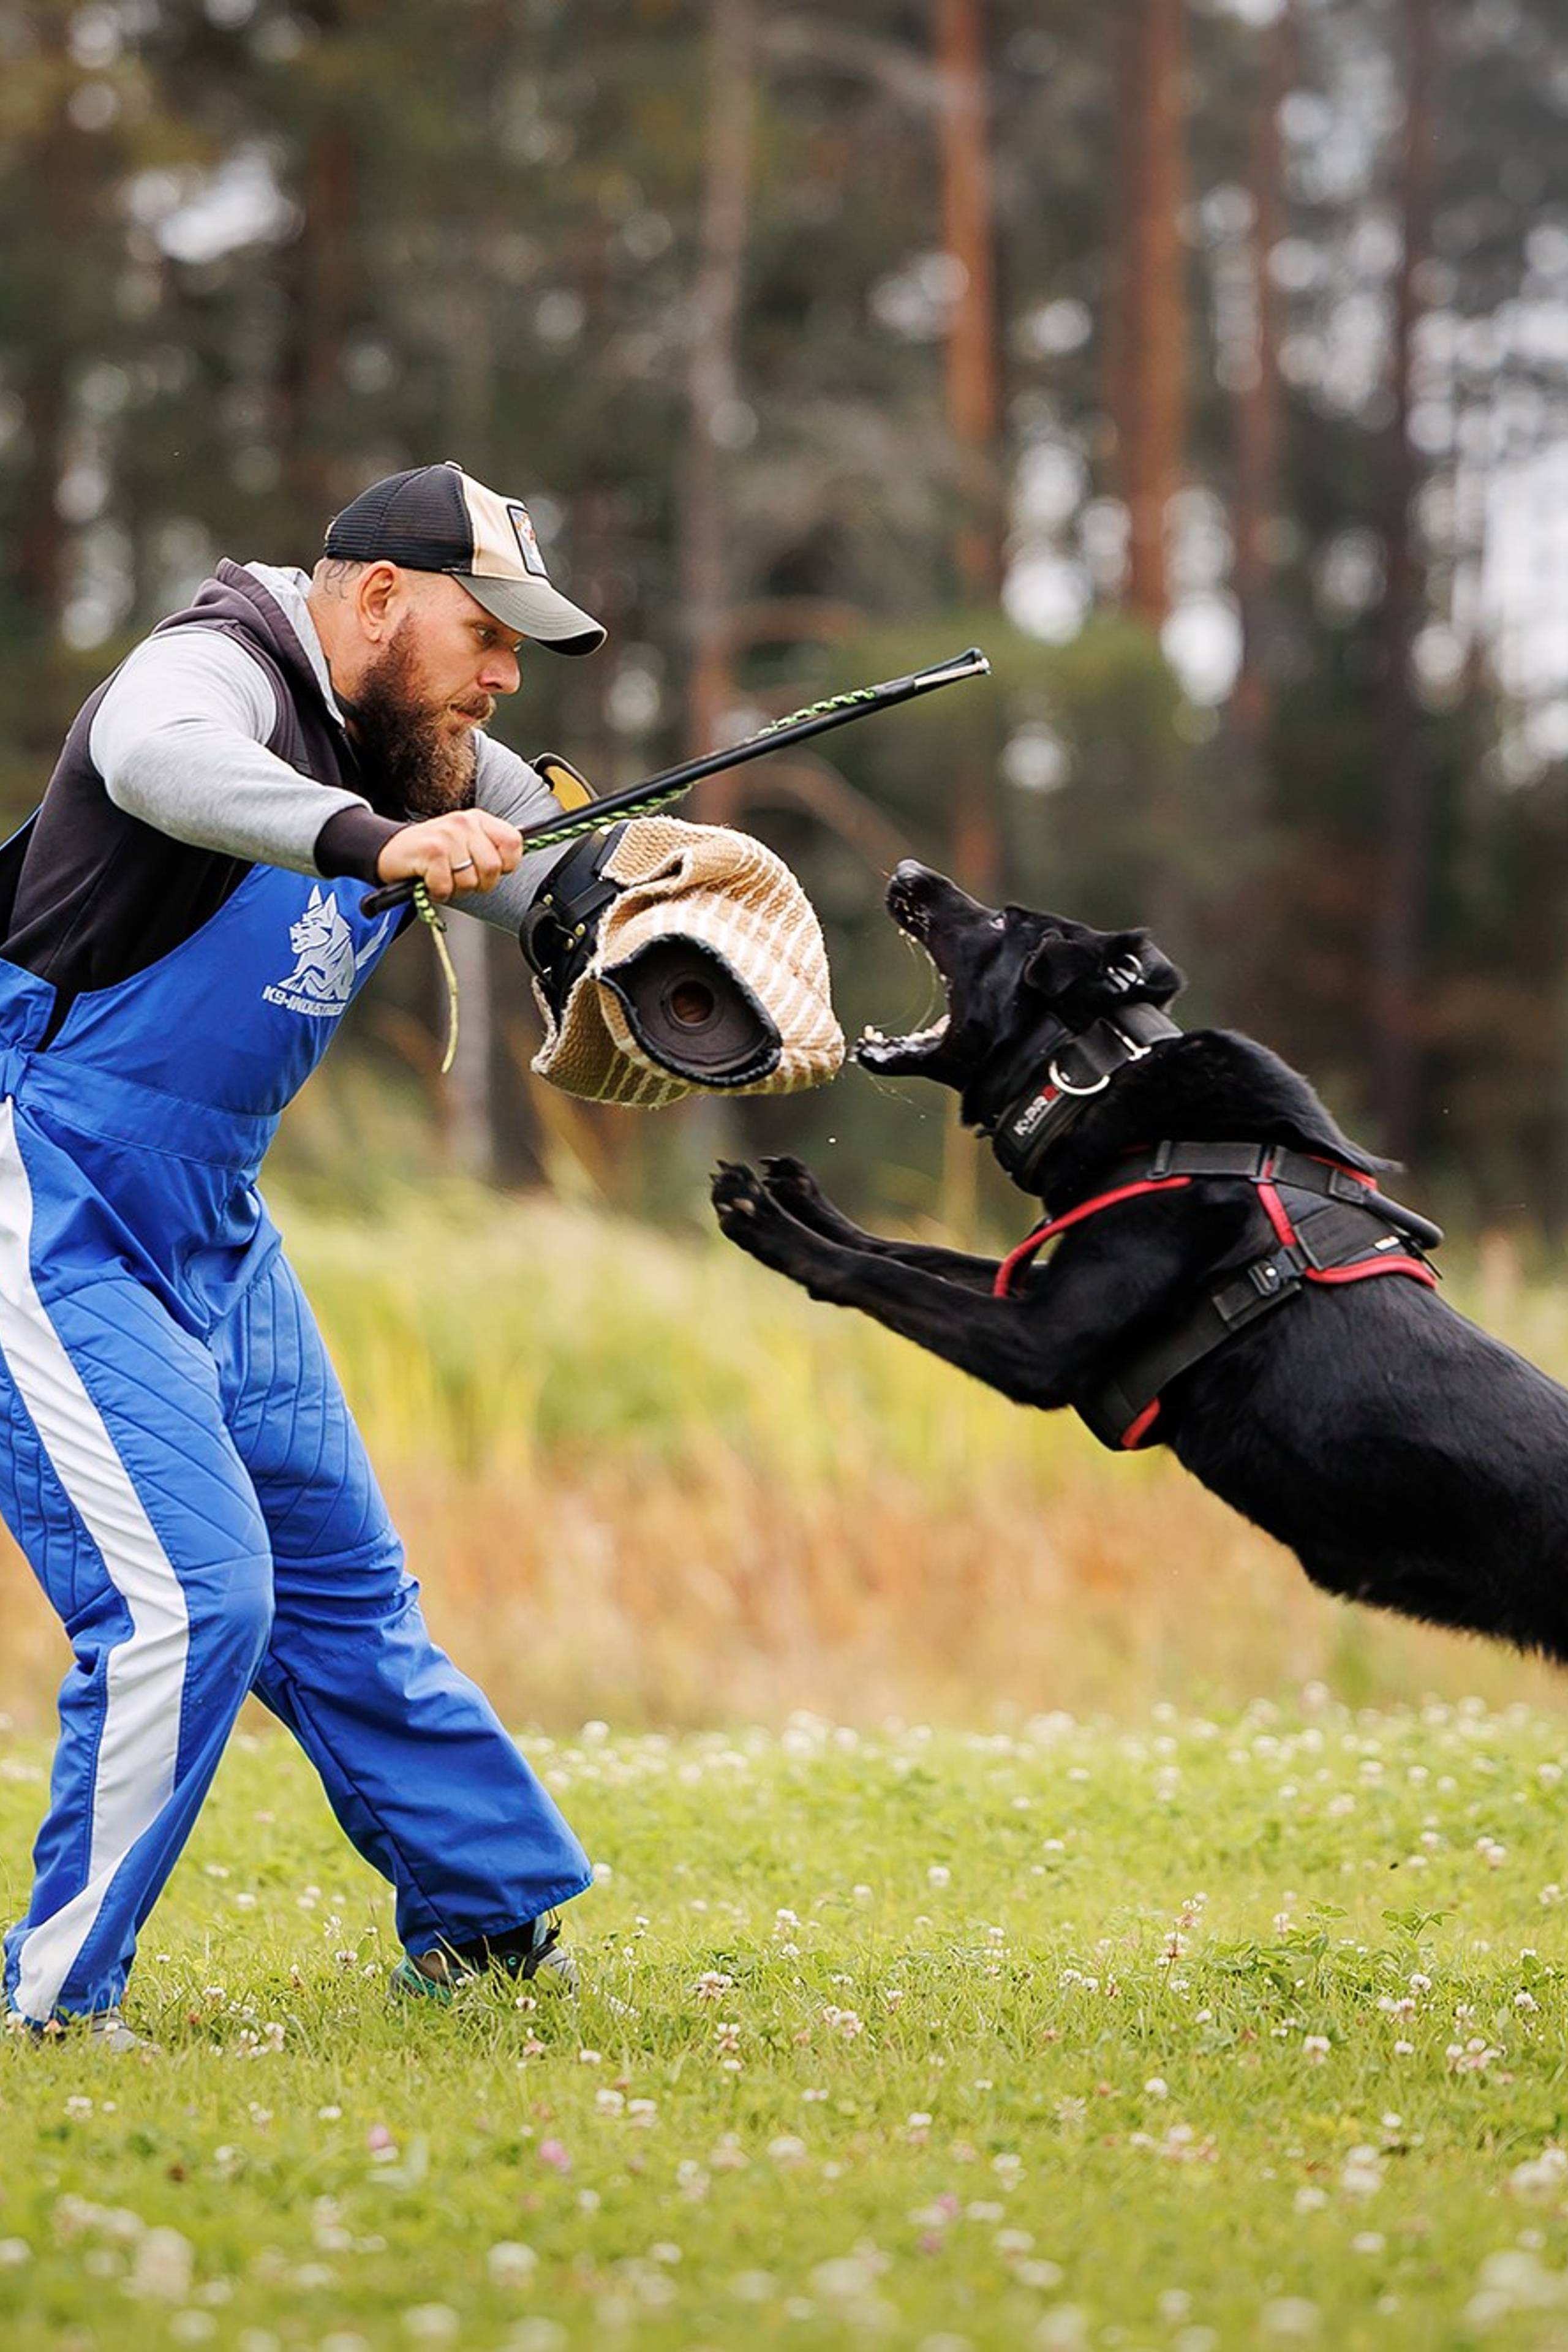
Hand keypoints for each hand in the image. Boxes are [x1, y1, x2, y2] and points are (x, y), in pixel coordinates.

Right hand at [374, 811, 523, 901]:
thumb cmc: (432, 852)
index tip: (488, 869)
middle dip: (479, 884)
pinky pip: (446, 887)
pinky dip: (437, 892)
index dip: (507, 864)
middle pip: (493, 868)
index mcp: (478, 820)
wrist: (391, 850)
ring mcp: (447, 836)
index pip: (513, 842)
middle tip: (460, 878)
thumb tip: (517, 855)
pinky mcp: (431, 852)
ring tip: (442, 877)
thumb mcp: (466, 842)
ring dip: (455, 889)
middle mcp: (464, 823)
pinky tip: (429, 881)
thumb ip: (491, 848)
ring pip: (470, 881)